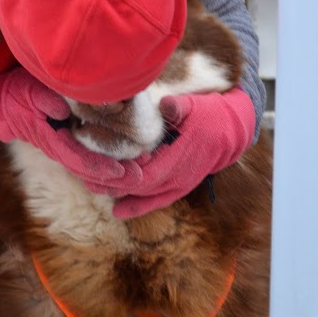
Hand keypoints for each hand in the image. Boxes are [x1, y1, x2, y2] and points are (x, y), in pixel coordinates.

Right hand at [0, 67, 127, 184]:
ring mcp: (64, 148)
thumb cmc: (17, 95)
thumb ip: (47, 100)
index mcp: (52, 140)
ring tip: (139, 175)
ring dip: (114, 174)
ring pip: (91, 168)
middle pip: (89, 170)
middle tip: (141, 178)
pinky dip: (107, 166)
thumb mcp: (29, 92)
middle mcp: (60, 149)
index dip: (100, 166)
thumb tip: (65, 110)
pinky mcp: (68, 143)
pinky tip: (125, 166)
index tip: (120, 171)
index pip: (78, 158)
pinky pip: (89, 160)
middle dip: (114, 176)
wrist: (2, 105)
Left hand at [85, 88, 255, 218]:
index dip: (126, 174)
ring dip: (120, 195)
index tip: (103, 167)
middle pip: (141, 187)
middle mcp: (179, 176)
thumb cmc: (209, 115)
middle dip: (114, 184)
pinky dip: (137, 207)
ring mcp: (180, 185)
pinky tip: (118, 211)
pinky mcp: (179, 188)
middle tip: (87, 178)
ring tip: (94, 189)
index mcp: (180, 156)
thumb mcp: (194, 105)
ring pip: (146, 197)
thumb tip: (166, 105)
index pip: (148, 173)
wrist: (230, 132)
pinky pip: (156, 202)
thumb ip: (178, 107)